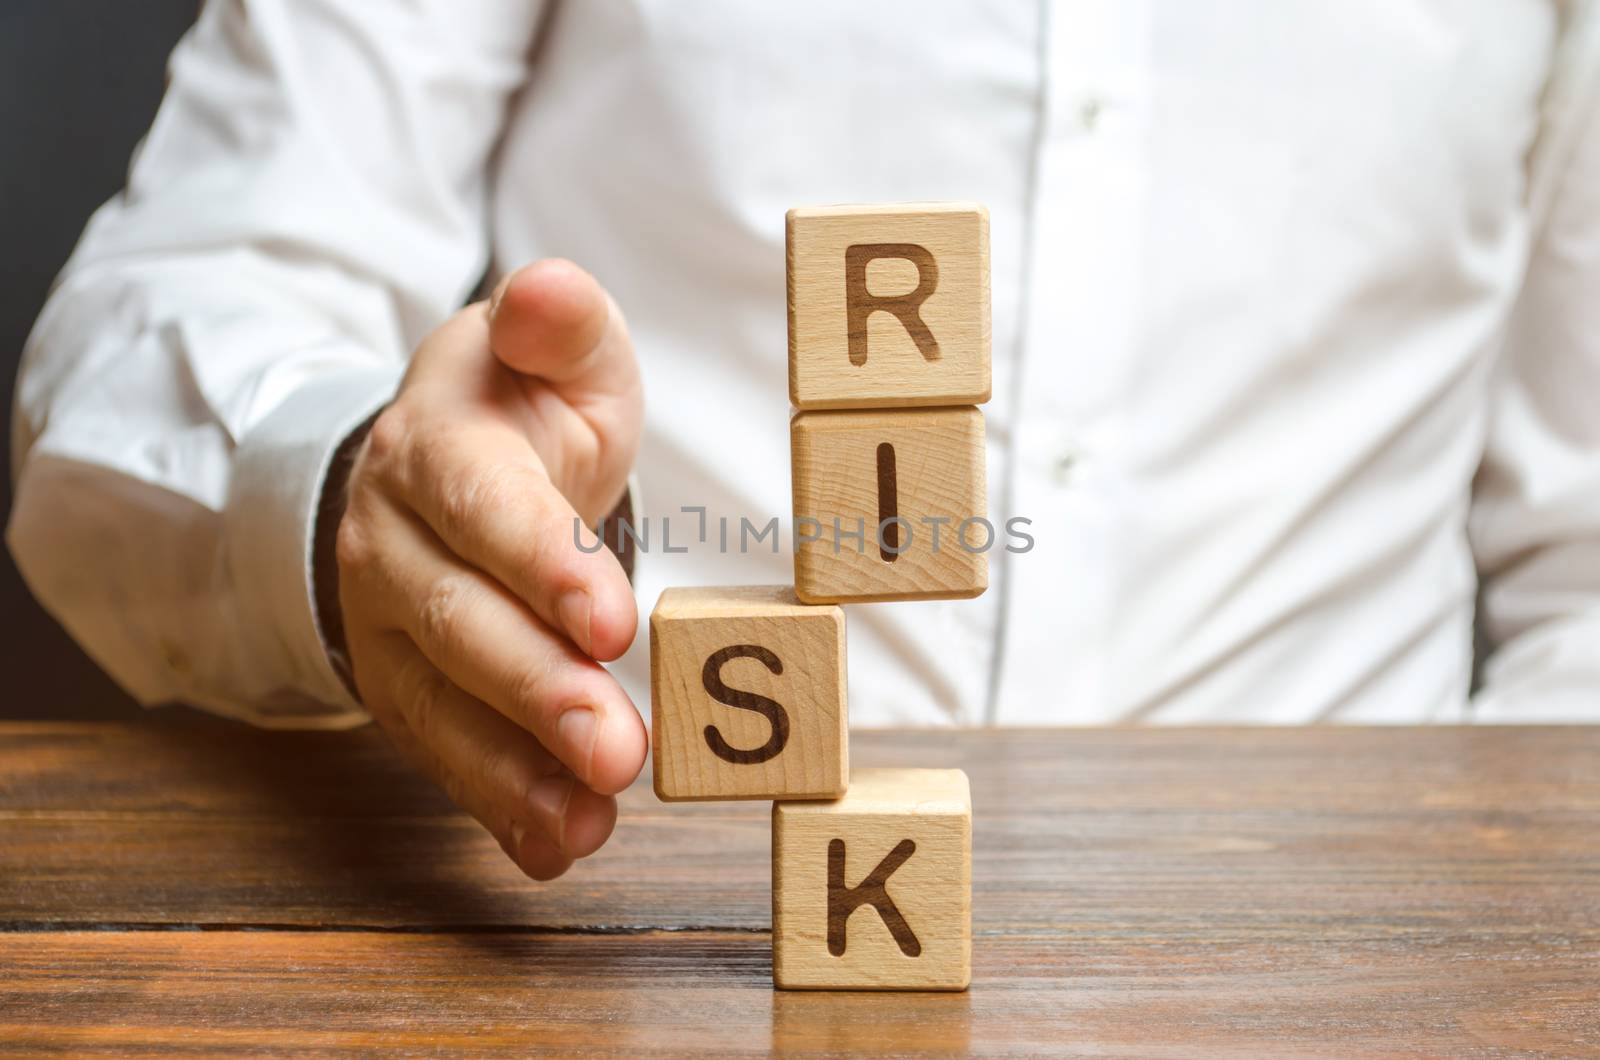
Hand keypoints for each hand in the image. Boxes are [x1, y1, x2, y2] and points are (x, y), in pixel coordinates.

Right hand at [334, 260, 645, 879]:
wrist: (438, 467)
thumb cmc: (524, 409)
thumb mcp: (554, 352)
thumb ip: (562, 324)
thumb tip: (549, 288)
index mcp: (439, 446)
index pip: (482, 505)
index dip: (541, 561)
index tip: (610, 618)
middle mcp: (397, 540)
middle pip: (459, 620)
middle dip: (538, 688)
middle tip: (616, 745)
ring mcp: (390, 625)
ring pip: (444, 703)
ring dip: (518, 768)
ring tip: (590, 816)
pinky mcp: (407, 688)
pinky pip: (447, 754)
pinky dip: (502, 804)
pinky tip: (559, 846)